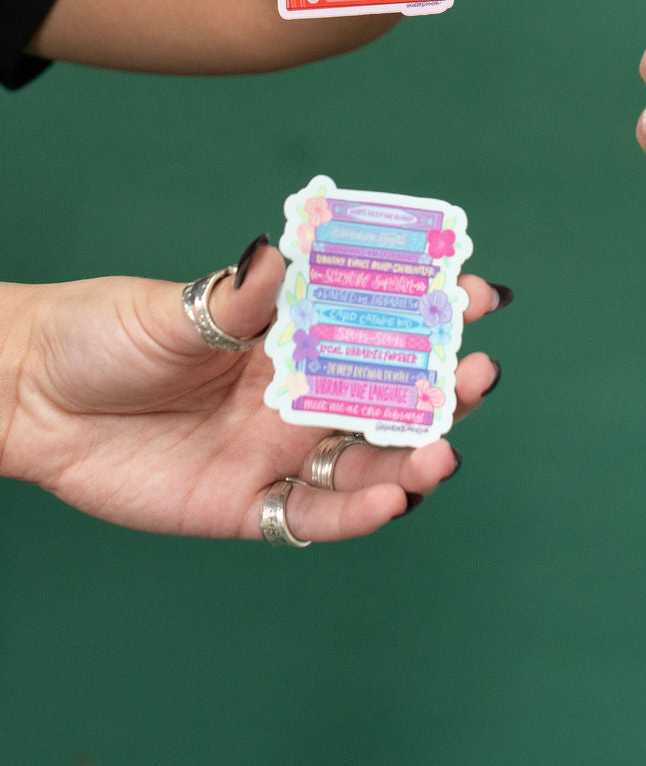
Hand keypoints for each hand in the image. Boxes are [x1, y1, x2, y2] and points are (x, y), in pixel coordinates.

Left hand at [0, 243, 505, 540]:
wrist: (32, 398)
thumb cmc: (107, 333)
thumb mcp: (176, 307)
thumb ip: (237, 293)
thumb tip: (276, 249)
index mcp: (294, 334)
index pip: (382, 322)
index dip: (435, 309)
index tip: (480, 294)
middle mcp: (299, 393)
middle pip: (391, 398)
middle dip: (443, 389)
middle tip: (477, 376)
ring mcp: (278, 451)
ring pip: (366, 462)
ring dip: (412, 460)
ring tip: (442, 454)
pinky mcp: (246, 506)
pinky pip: (314, 516)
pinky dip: (356, 514)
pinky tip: (391, 501)